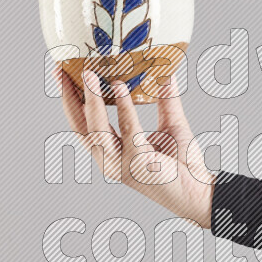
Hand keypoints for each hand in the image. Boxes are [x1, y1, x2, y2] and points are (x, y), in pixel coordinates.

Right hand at [56, 67, 213, 228]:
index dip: (70, 100)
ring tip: (89, 74)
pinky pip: (128, 130)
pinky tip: (120, 87)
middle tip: (62, 70)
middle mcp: (110, 160)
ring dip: (92, 100)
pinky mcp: (138, 163)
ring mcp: (121, 164)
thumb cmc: (183, 165)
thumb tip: (166, 72)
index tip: (63, 75)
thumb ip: (166, 100)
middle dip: (68, 97)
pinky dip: (123, 107)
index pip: (83, 124)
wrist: (200, 191)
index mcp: (111, 152)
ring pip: (97, 128)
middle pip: (80, 126)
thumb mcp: (171, 125)